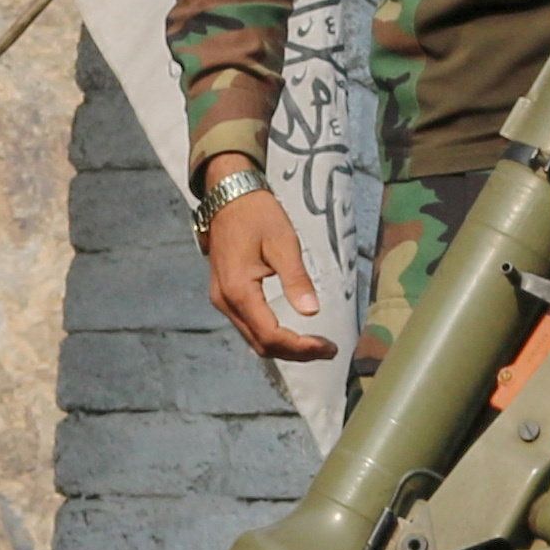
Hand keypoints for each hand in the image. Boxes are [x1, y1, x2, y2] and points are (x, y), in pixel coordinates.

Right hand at [203, 176, 339, 362]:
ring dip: (284, 347)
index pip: (270, 335)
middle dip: (295, 353)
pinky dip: (271, 336)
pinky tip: (292, 332)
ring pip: (252, 339)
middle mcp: (225, 301)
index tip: (328, 346)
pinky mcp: (224, 295)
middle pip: (260, 344)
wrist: (229, 196)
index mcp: (238, 290)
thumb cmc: (258, 215)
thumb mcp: (283, 243)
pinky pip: (247, 327)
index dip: (300, 347)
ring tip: (315, 345)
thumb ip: (296, 279)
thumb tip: (312, 311)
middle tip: (327, 349)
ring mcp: (222, 300)